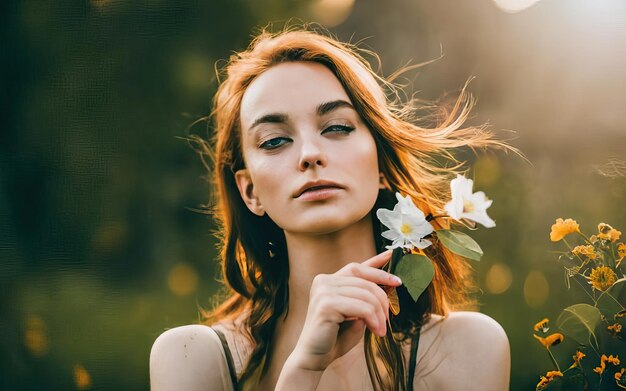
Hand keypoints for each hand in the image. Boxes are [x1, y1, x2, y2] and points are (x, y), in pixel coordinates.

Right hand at [288, 250, 401, 370]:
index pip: (356, 267)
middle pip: (365, 281)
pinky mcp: (326, 304)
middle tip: (388, 319)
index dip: (376, 263)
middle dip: (383, 299)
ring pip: (366, 295)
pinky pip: (362, 307)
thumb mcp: (356, 314)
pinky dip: (373, 319)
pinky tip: (376, 331)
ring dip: (379, 314)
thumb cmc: (336, 337)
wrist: (315, 358)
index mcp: (328, 281)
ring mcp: (323, 291)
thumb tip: (388, 284)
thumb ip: (365, 299)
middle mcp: (323, 281)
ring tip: (381, 330)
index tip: (392, 256)